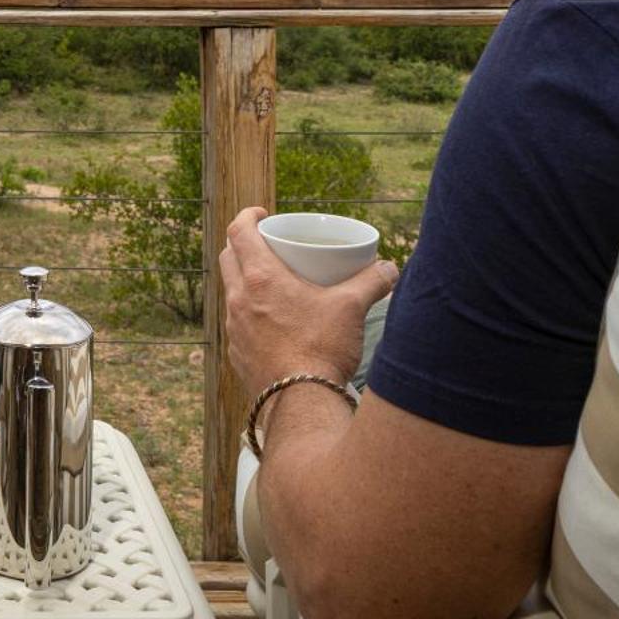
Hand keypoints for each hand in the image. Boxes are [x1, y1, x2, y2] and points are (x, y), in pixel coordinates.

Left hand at [221, 206, 397, 398]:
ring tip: (270, 285)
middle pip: (228, 258)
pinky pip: (236, 323)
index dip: (247, 217)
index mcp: (260, 278)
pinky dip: (248, 314)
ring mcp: (234, 328)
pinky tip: (270, 323)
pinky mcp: (237, 354)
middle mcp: (238, 299)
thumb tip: (390, 268)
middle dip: (242, 245)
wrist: (301, 403)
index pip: (238, 232)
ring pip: (230, 292)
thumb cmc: (322, 350)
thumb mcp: (352, 308)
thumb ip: (373, 282)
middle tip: (267, 246)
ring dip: (244, 281)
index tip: (261, 214)